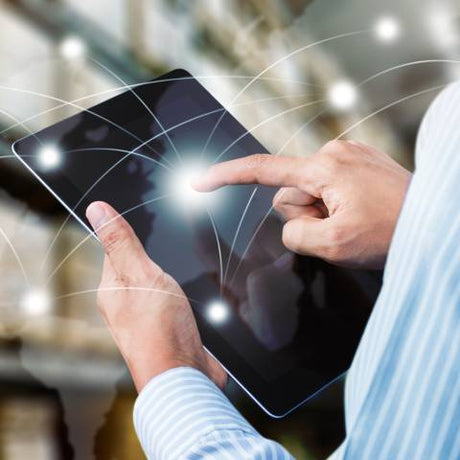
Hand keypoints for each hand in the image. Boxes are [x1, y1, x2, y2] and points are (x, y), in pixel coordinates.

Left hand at [86, 201, 226, 391]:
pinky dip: (179, 291)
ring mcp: (147, 316)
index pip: (114, 249)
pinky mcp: (168, 326)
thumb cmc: (161, 329)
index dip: (129, 232)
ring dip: (167, 273)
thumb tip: (96, 209)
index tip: (146, 218)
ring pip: (155, 282)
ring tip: (180, 266)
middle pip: (136, 266)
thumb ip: (122, 243)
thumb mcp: (141, 275)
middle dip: (151, 252)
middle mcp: (125, 303)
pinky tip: (189, 290)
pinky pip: (170, 299)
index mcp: (112, 289)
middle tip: (168, 240)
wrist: (185, 375)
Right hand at [194, 140, 410, 268]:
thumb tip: (291, 221)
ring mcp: (347, 157)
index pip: (261, 170)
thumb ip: (295, 232)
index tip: (200, 183)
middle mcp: (333, 153)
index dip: (226, 177)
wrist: (437, 223)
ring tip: (355, 221)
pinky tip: (360, 213)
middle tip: (340, 228)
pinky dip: (335, 205)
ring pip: (310, 194)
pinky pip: (328, 189)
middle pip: (290, 193)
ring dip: (323, 212)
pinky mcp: (356, 164)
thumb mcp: (334, 244)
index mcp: (324, 168)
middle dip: (306, 215)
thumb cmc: (395, 232)